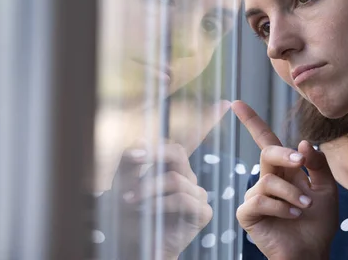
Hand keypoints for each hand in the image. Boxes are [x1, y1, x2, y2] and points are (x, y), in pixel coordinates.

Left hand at [112, 100, 230, 258]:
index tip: (225, 102)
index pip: (190, 139)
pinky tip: (149, 213)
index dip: (210, 119)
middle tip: (134, 166)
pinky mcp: (202, 213)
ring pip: (175, 178)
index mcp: (175, 167)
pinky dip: (161, 204)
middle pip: (177, 152)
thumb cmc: (129, 215)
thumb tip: (142, 144)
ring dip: (148, 190)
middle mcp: (189, 177)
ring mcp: (198, 195)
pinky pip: (183, 198)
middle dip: (153, 158)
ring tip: (133, 203)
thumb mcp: (123, 182)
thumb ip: (130, 159)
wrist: (134, 246)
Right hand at [233, 100, 337, 259]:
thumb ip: (318, 165)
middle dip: (283, 154)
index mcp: (284, 170)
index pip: (265, 141)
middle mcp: (267, 179)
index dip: (252, 121)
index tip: (236, 103)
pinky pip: (259, 200)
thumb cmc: (318, 223)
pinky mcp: (248, 214)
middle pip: (267, 152)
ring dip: (292, 194)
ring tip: (304, 208)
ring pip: (269, 180)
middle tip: (299, 162)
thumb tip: (302, 143)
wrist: (313, 253)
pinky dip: (280, 207)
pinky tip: (292, 216)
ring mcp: (255, 196)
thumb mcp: (327, 189)